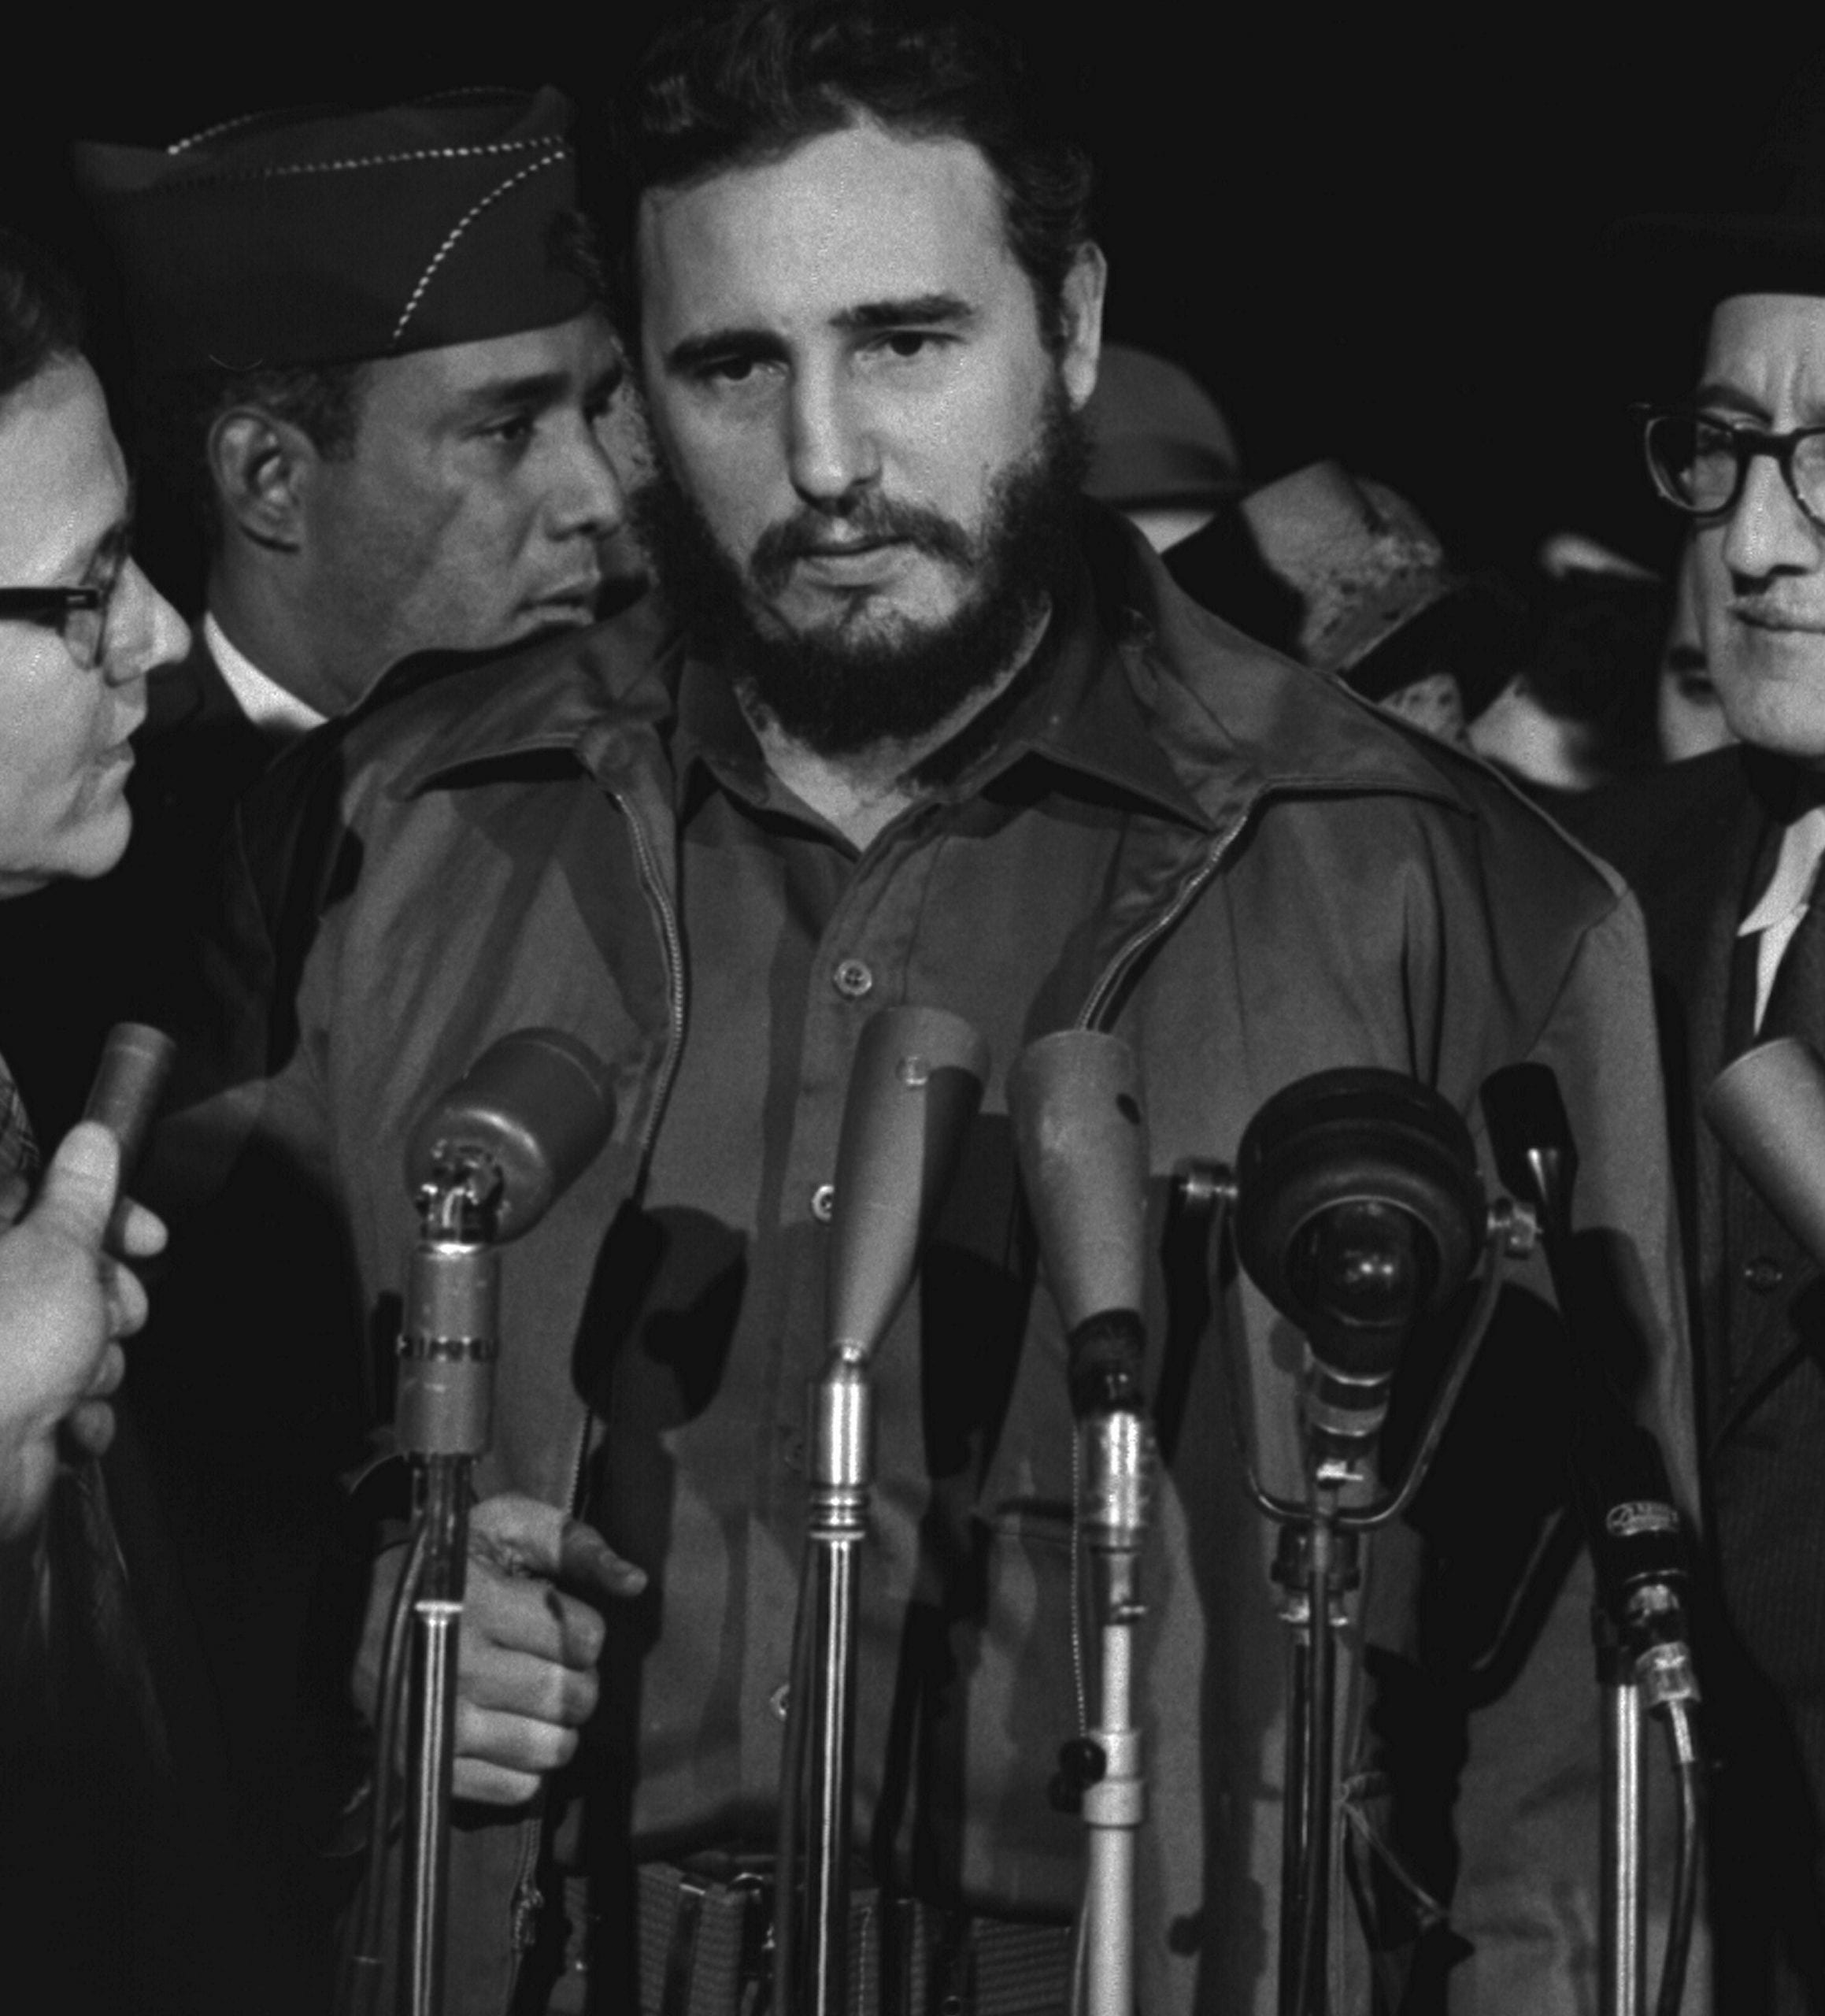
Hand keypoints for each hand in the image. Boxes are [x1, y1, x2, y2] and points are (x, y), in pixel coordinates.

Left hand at [0, 1121, 166, 1538]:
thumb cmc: (0, 1354)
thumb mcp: (56, 1250)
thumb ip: (81, 1194)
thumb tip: (93, 1139)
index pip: (47, 1200)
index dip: (107, 1216)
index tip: (148, 1235)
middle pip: (72, 1274)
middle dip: (111, 1301)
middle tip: (114, 1314)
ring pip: (80, 1339)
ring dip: (98, 1364)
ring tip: (78, 1380)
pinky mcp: (9, 1413)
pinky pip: (69, 1400)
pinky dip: (79, 1414)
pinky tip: (66, 1422)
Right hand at [356, 1491, 646, 1805]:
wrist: (357, 1611)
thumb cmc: (452, 1563)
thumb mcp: (506, 1526)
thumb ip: (574, 1544)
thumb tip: (635, 1583)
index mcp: (480, 1601)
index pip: (583, 1639)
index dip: (586, 1630)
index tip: (562, 1622)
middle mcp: (458, 1666)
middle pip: (572, 1698)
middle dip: (580, 1680)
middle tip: (554, 1664)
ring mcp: (440, 1722)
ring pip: (550, 1749)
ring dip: (558, 1727)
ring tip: (535, 1698)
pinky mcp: (428, 1765)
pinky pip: (516, 1789)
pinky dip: (526, 1766)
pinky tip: (508, 1729)